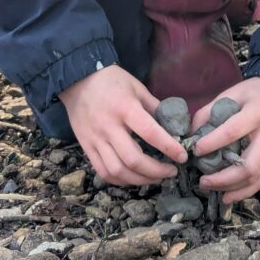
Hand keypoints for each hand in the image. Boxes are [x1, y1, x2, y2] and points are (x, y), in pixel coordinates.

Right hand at [59, 65, 187, 186]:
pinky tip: (134, 178)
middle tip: (171, 172)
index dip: (169, 147)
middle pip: (133, 159)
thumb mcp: (137, 86)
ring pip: (118, 170)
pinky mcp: (86, 147)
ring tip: (155, 178)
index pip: (150, 133)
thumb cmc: (111, 80)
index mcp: (125, 108)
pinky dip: (121, 180)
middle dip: (156, 171)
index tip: (182, 156)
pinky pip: (103, 172)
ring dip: (140, 180)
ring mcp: (96, 140)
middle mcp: (109, 127)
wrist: (77, 79)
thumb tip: (173, 125)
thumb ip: (154, 106)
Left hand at [190, 78, 259, 204]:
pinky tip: (228, 197)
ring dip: (231, 188)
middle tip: (202, 181)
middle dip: (223, 178)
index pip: (232, 132)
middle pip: (248, 165)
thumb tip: (191, 134)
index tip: (194, 151)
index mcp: (257, 112)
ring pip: (255, 177)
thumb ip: (211, 110)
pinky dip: (244, 192)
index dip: (212, 143)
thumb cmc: (254, 92)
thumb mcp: (232, 92)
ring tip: (210, 189)